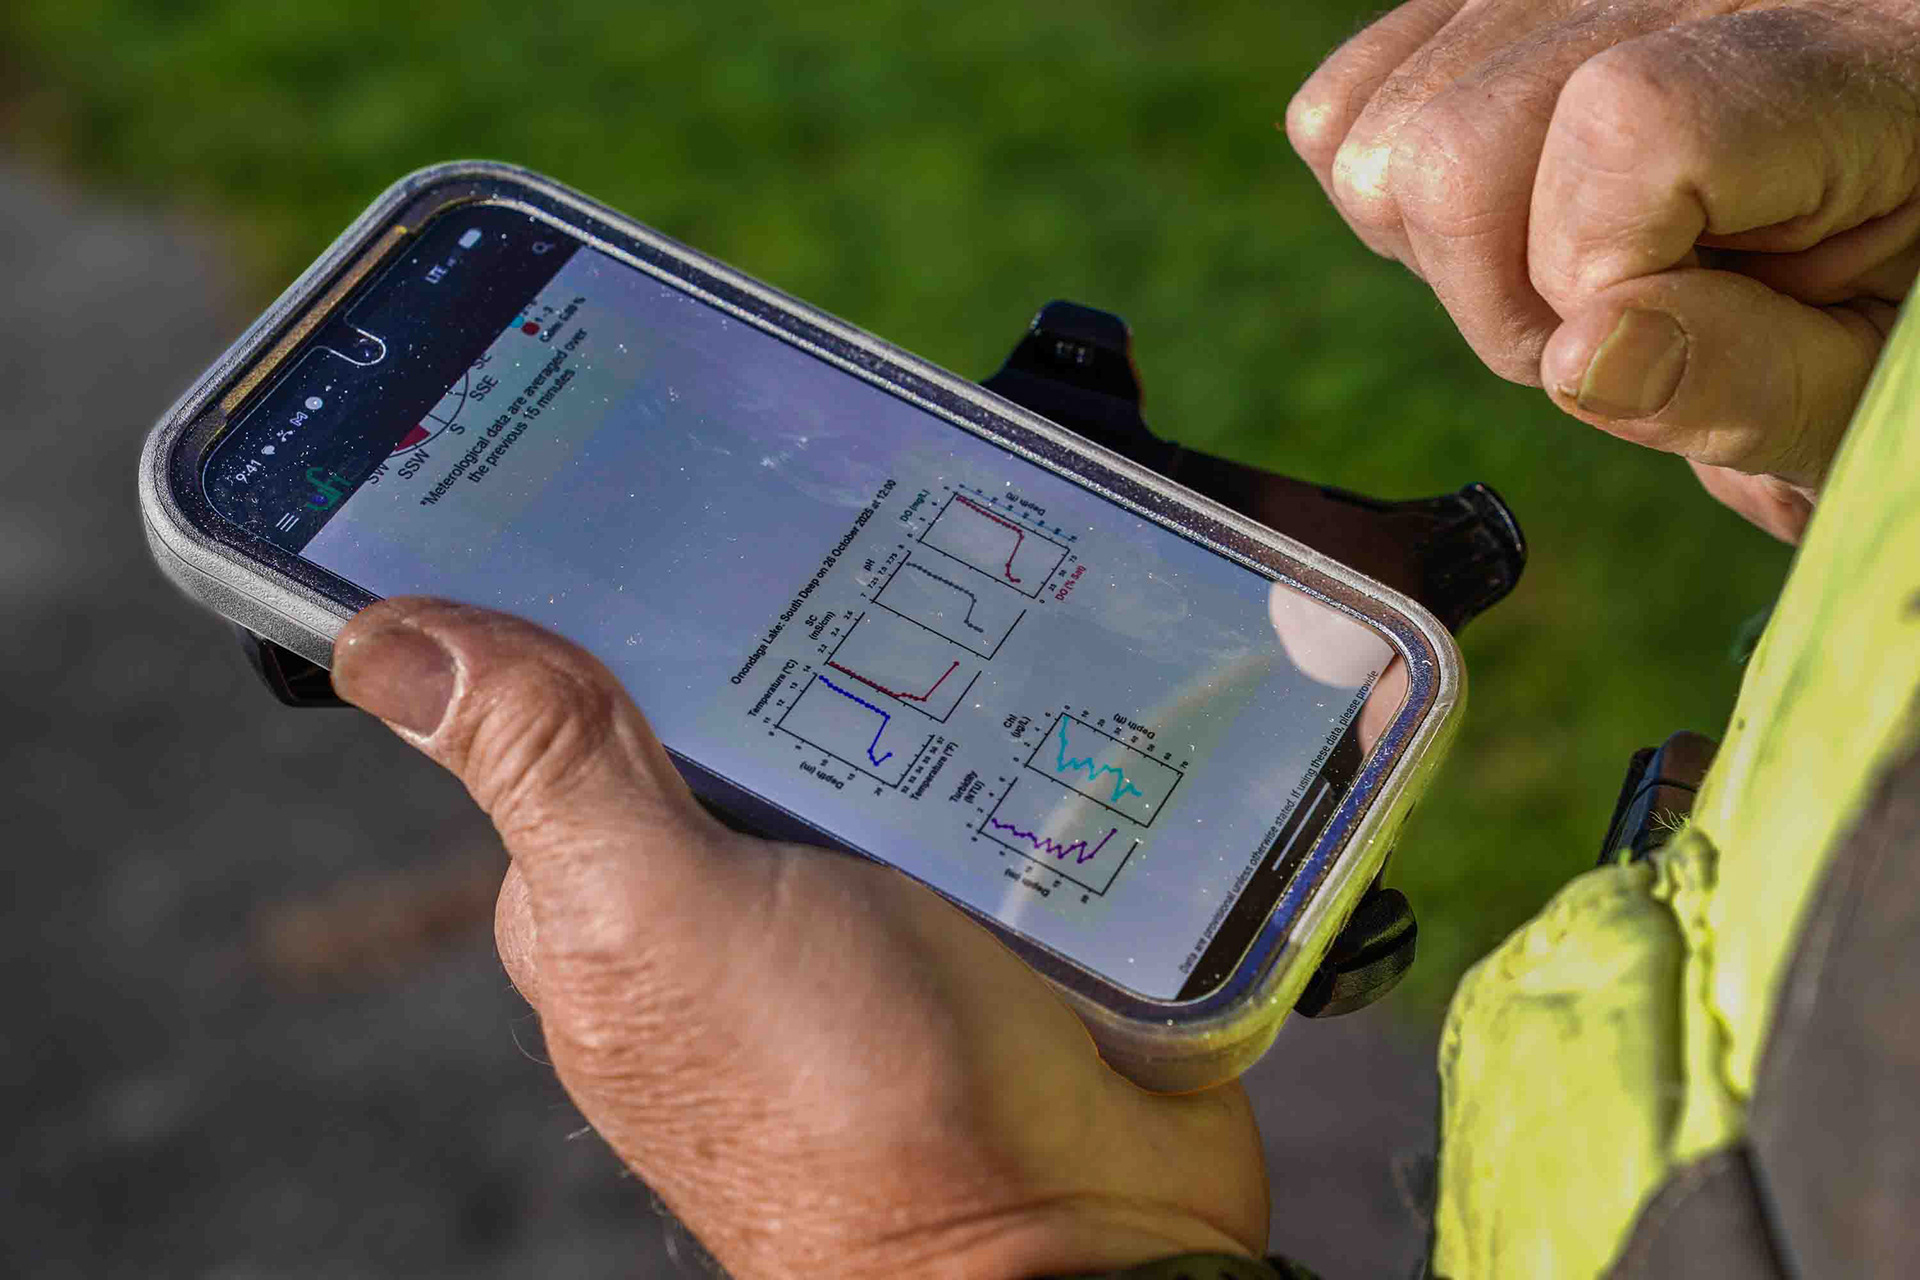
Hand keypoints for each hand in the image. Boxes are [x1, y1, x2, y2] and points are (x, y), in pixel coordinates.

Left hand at [331, 598, 1268, 1279]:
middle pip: (736, 696)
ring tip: (966, 586)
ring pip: (869, 722)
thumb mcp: (667, 917)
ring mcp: (859, 898)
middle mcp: (724, 895)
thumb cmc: (847, 1113)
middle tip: (847, 513)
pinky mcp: (980, 903)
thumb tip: (387, 640)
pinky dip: (1001, 722)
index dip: (601, 593)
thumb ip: (550, 775)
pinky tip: (1035, 666)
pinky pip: (978, 771)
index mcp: (612, 892)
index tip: (650, 472)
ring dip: (916, 666)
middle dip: (789, 616)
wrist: (1071, 1251)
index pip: (579, 698)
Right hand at [1285, 0, 1919, 540]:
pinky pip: (1341, 109)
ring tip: (1574, 279)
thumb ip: (1751, 384)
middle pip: (1459, 141)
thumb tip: (1584, 356)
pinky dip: (1391, 203)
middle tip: (1610, 338)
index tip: (1665, 348)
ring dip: (1451, 259)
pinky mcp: (1490, 4)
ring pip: (1378, 135)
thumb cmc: (1883, 327)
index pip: (1629, 125)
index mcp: (1852, 61)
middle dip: (1504, 298)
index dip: (1602, 279)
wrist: (1861, 233)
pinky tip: (1508, 225)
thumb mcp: (1866, 386)